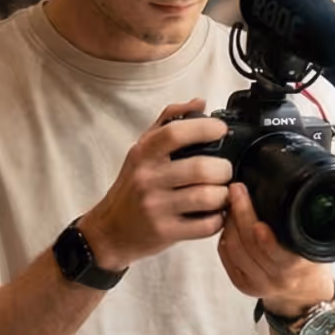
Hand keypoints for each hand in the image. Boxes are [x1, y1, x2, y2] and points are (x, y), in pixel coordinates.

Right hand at [81, 102, 232, 271]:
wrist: (109, 230)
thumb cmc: (131, 189)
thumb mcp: (141, 151)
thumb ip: (168, 123)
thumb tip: (199, 103)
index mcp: (143, 154)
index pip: (175, 133)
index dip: (205, 128)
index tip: (221, 130)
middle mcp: (147, 179)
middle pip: (200, 168)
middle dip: (223, 169)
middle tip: (224, 171)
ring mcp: (156, 207)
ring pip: (207, 197)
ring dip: (223, 194)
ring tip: (221, 193)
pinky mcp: (165, 232)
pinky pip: (205, 225)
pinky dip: (218, 218)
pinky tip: (214, 213)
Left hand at [217, 182, 334, 313]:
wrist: (304, 292)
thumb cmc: (309, 261)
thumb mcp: (314, 243)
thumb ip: (300, 225)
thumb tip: (281, 190)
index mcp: (296, 268)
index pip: (275, 251)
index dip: (263, 235)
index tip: (253, 210)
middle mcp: (275, 278)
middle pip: (248, 244)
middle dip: (240, 213)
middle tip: (237, 189)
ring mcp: (256, 284)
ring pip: (233, 248)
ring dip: (230, 222)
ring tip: (233, 202)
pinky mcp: (242, 284)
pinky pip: (226, 255)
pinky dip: (225, 235)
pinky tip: (230, 223)